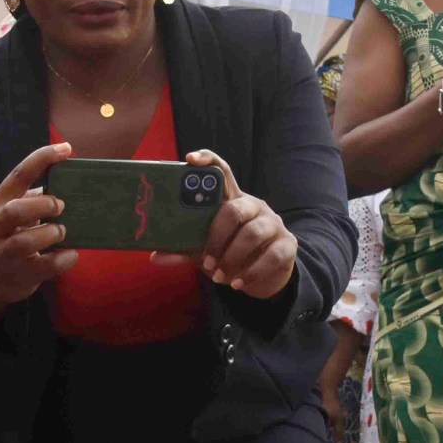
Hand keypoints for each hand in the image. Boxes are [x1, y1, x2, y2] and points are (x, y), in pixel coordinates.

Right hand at [0, 142, 77, 317]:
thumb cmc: (6, 237)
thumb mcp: (9, 213)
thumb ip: (31, 197)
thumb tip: (66, 183)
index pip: (17, 175)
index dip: (42, 159)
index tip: (65, 149)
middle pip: (15, 211)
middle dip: (43, 205)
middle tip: (60, 206)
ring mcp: (5, 253)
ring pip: (26, 241)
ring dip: (52, 233)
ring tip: (61, 231)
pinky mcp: (20, 274)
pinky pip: (45, 266)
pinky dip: (64, 259)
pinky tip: (71, 253)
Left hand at [156, 150, 296, 298]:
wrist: (264, 276)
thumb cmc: (229, 254)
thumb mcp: (205, 250)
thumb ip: (184, 248)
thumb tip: (155, 257)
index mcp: (231, 200)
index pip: (222, 172)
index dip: (208, 161)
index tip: (190, 159)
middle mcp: (254, 206)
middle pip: (234, 210)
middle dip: (217, 238)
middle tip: (206, 261)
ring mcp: (273, 224)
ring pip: (252, 234)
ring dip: (232, 258)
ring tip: (219, 277)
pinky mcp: (287, 244)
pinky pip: (270, 256)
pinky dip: (250, 273)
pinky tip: (237, 283)